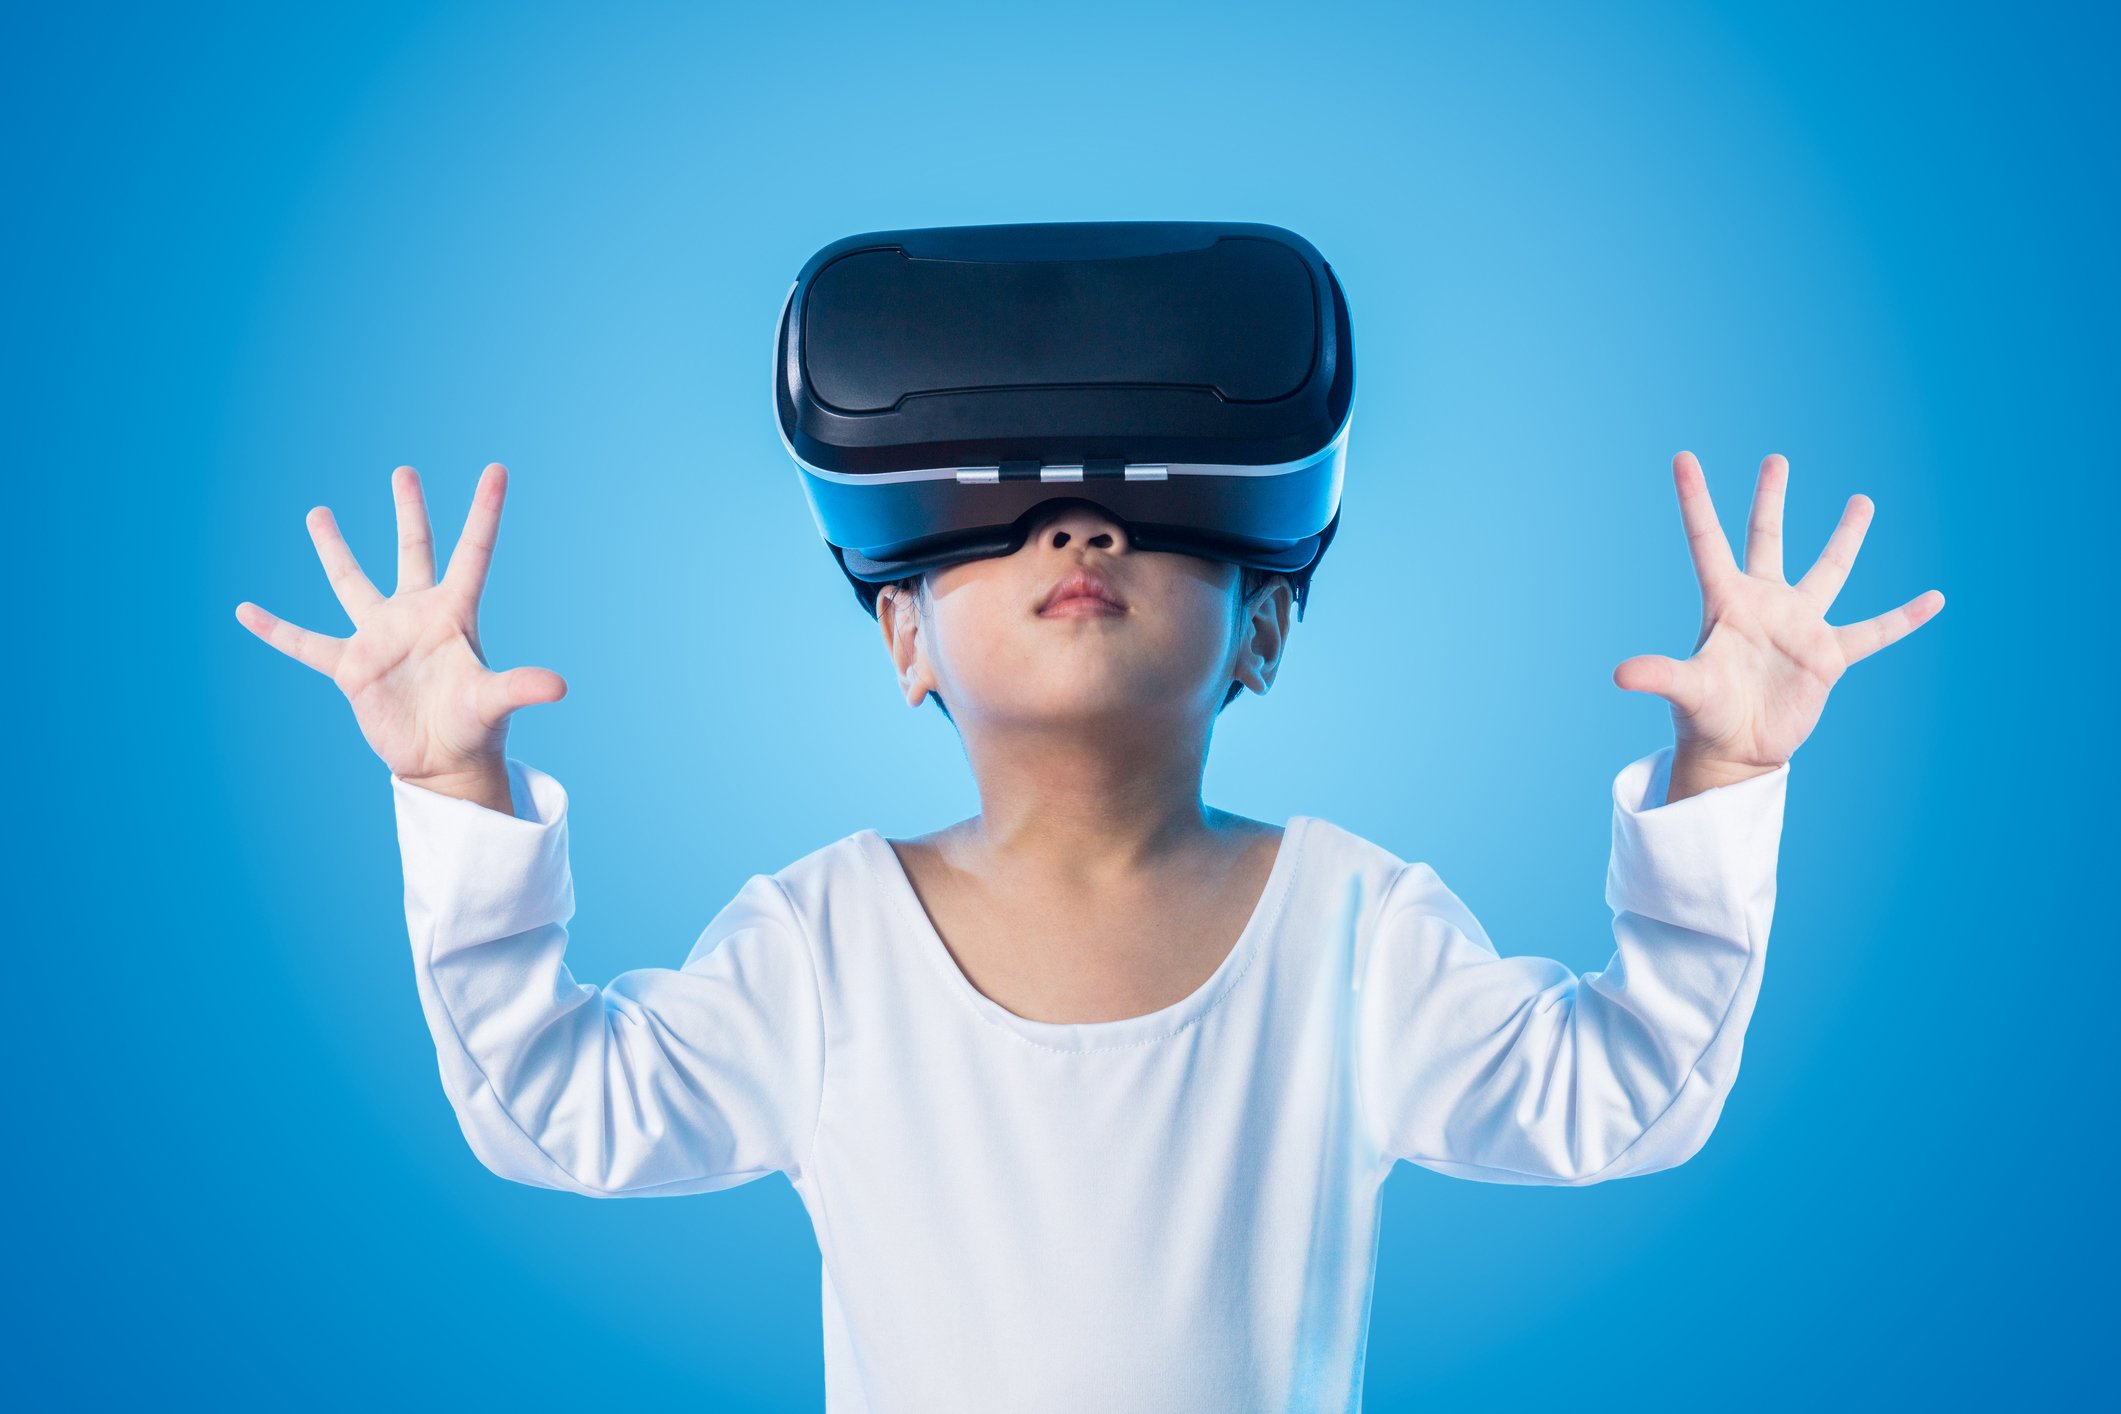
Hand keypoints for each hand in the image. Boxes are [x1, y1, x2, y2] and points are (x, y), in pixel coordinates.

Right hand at [234, 463, 565, 785]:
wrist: (442, 763)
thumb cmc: (474, 729)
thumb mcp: (495, 703)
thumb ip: (521, 688)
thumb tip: (560, 687)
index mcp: (455, 614)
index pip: (473, 552)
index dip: (484, 511)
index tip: (497, 469)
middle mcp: (415, 616)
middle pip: (412, 551)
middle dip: (409, 512)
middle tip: (404, 471)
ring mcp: (380, 638)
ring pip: (352, 582)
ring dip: (334, 549)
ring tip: (319, 512)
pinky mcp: (351, 668)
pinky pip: (305, 644)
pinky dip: (276, 630)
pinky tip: (245, 611)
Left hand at [1614, 451, 1943, 777]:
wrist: (1737, 750)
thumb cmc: (1705, 716)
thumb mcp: (1684, 691)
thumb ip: (1658, 675)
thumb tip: (1619, 675)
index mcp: (1725, 602)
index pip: (1708, 540)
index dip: (1695, 500)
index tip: (1682, 457)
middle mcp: (1764, 604)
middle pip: (1768, 539)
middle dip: (1771, 500)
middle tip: (1776, 459)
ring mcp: (1799, 626)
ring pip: (1829, 570)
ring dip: (1845, 537)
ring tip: (1862, 500)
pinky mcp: (1828, 656)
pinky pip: (1874, 632)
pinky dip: (1903, 618)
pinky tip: (1935, 598)